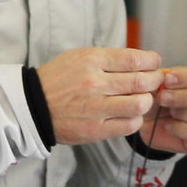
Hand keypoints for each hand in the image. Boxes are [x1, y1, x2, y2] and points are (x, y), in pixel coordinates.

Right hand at [36, 47, 162, 144]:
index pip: (136, 59)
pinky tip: (128, 114)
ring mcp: (95, 107)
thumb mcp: (78, 57)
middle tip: (153, 82)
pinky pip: (130, 124)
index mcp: (90, 61)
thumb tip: (143, 62)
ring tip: (140, 99)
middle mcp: (94, 83)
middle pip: (143, 81)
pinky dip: (135, 119)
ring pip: (140, 104)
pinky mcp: (95, 129)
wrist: (31, 106)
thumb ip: (110, 59)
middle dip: (155, 81)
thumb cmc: (58, 80)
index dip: (152, 62)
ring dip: (146, 101)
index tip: (154, 64)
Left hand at [140, 64, 186, 153]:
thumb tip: (167, 76)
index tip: (167, 79)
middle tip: (163, 97)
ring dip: (185, 113)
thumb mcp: (156, 85)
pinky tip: (168, 125)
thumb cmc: (156, 98)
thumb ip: (163, 78)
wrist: (147, 122)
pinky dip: (182, 129)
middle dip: (184, 96)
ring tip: (168, 111)